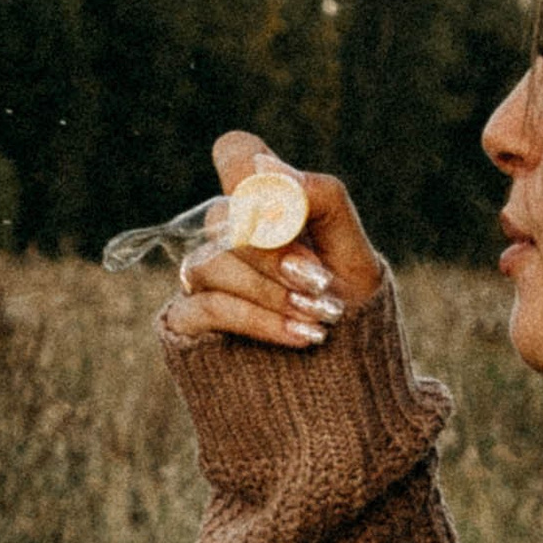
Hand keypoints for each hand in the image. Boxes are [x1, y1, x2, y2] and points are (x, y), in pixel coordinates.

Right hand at [160, 131, 386, 354]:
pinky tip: (299, 336)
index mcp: (269, 209)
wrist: (344, 388)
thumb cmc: (351, 315)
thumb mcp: (354, 253)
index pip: (235, 154)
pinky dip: (258, 318)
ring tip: (320, 316)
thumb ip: (320, 200)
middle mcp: (230, 238)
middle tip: (319, 280)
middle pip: (221, 216)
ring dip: (272, 290)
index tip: (283, 210)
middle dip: (274, 250)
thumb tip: (266, 167)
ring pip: (212, 263)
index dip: (244, 169)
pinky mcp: (188, 322)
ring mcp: (205, 281)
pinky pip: (207, 305)